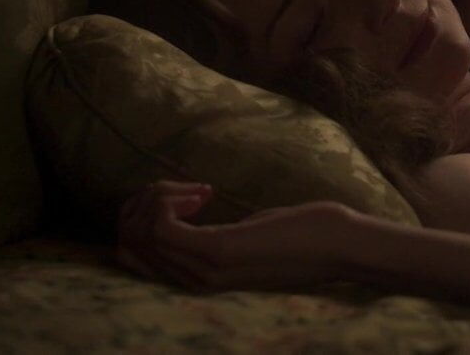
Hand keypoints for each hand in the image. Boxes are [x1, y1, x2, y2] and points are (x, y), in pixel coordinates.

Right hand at [115, 180, 357, 291]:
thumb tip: (188, 207)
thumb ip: (215, 232)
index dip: (141, 217)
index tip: (184, 197)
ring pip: (137, 231)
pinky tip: (203, 192)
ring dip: (157, 197)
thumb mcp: (250, 233)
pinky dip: (170, 199)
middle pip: (126, 242)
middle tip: (185, 189)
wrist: (344, 246)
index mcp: (198, 278)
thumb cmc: (306, 235)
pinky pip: (160, 226)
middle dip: (143, 203)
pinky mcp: (219, 250)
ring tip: (196, 190)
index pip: (129, 256)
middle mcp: (194, 281)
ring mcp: (204, 269)